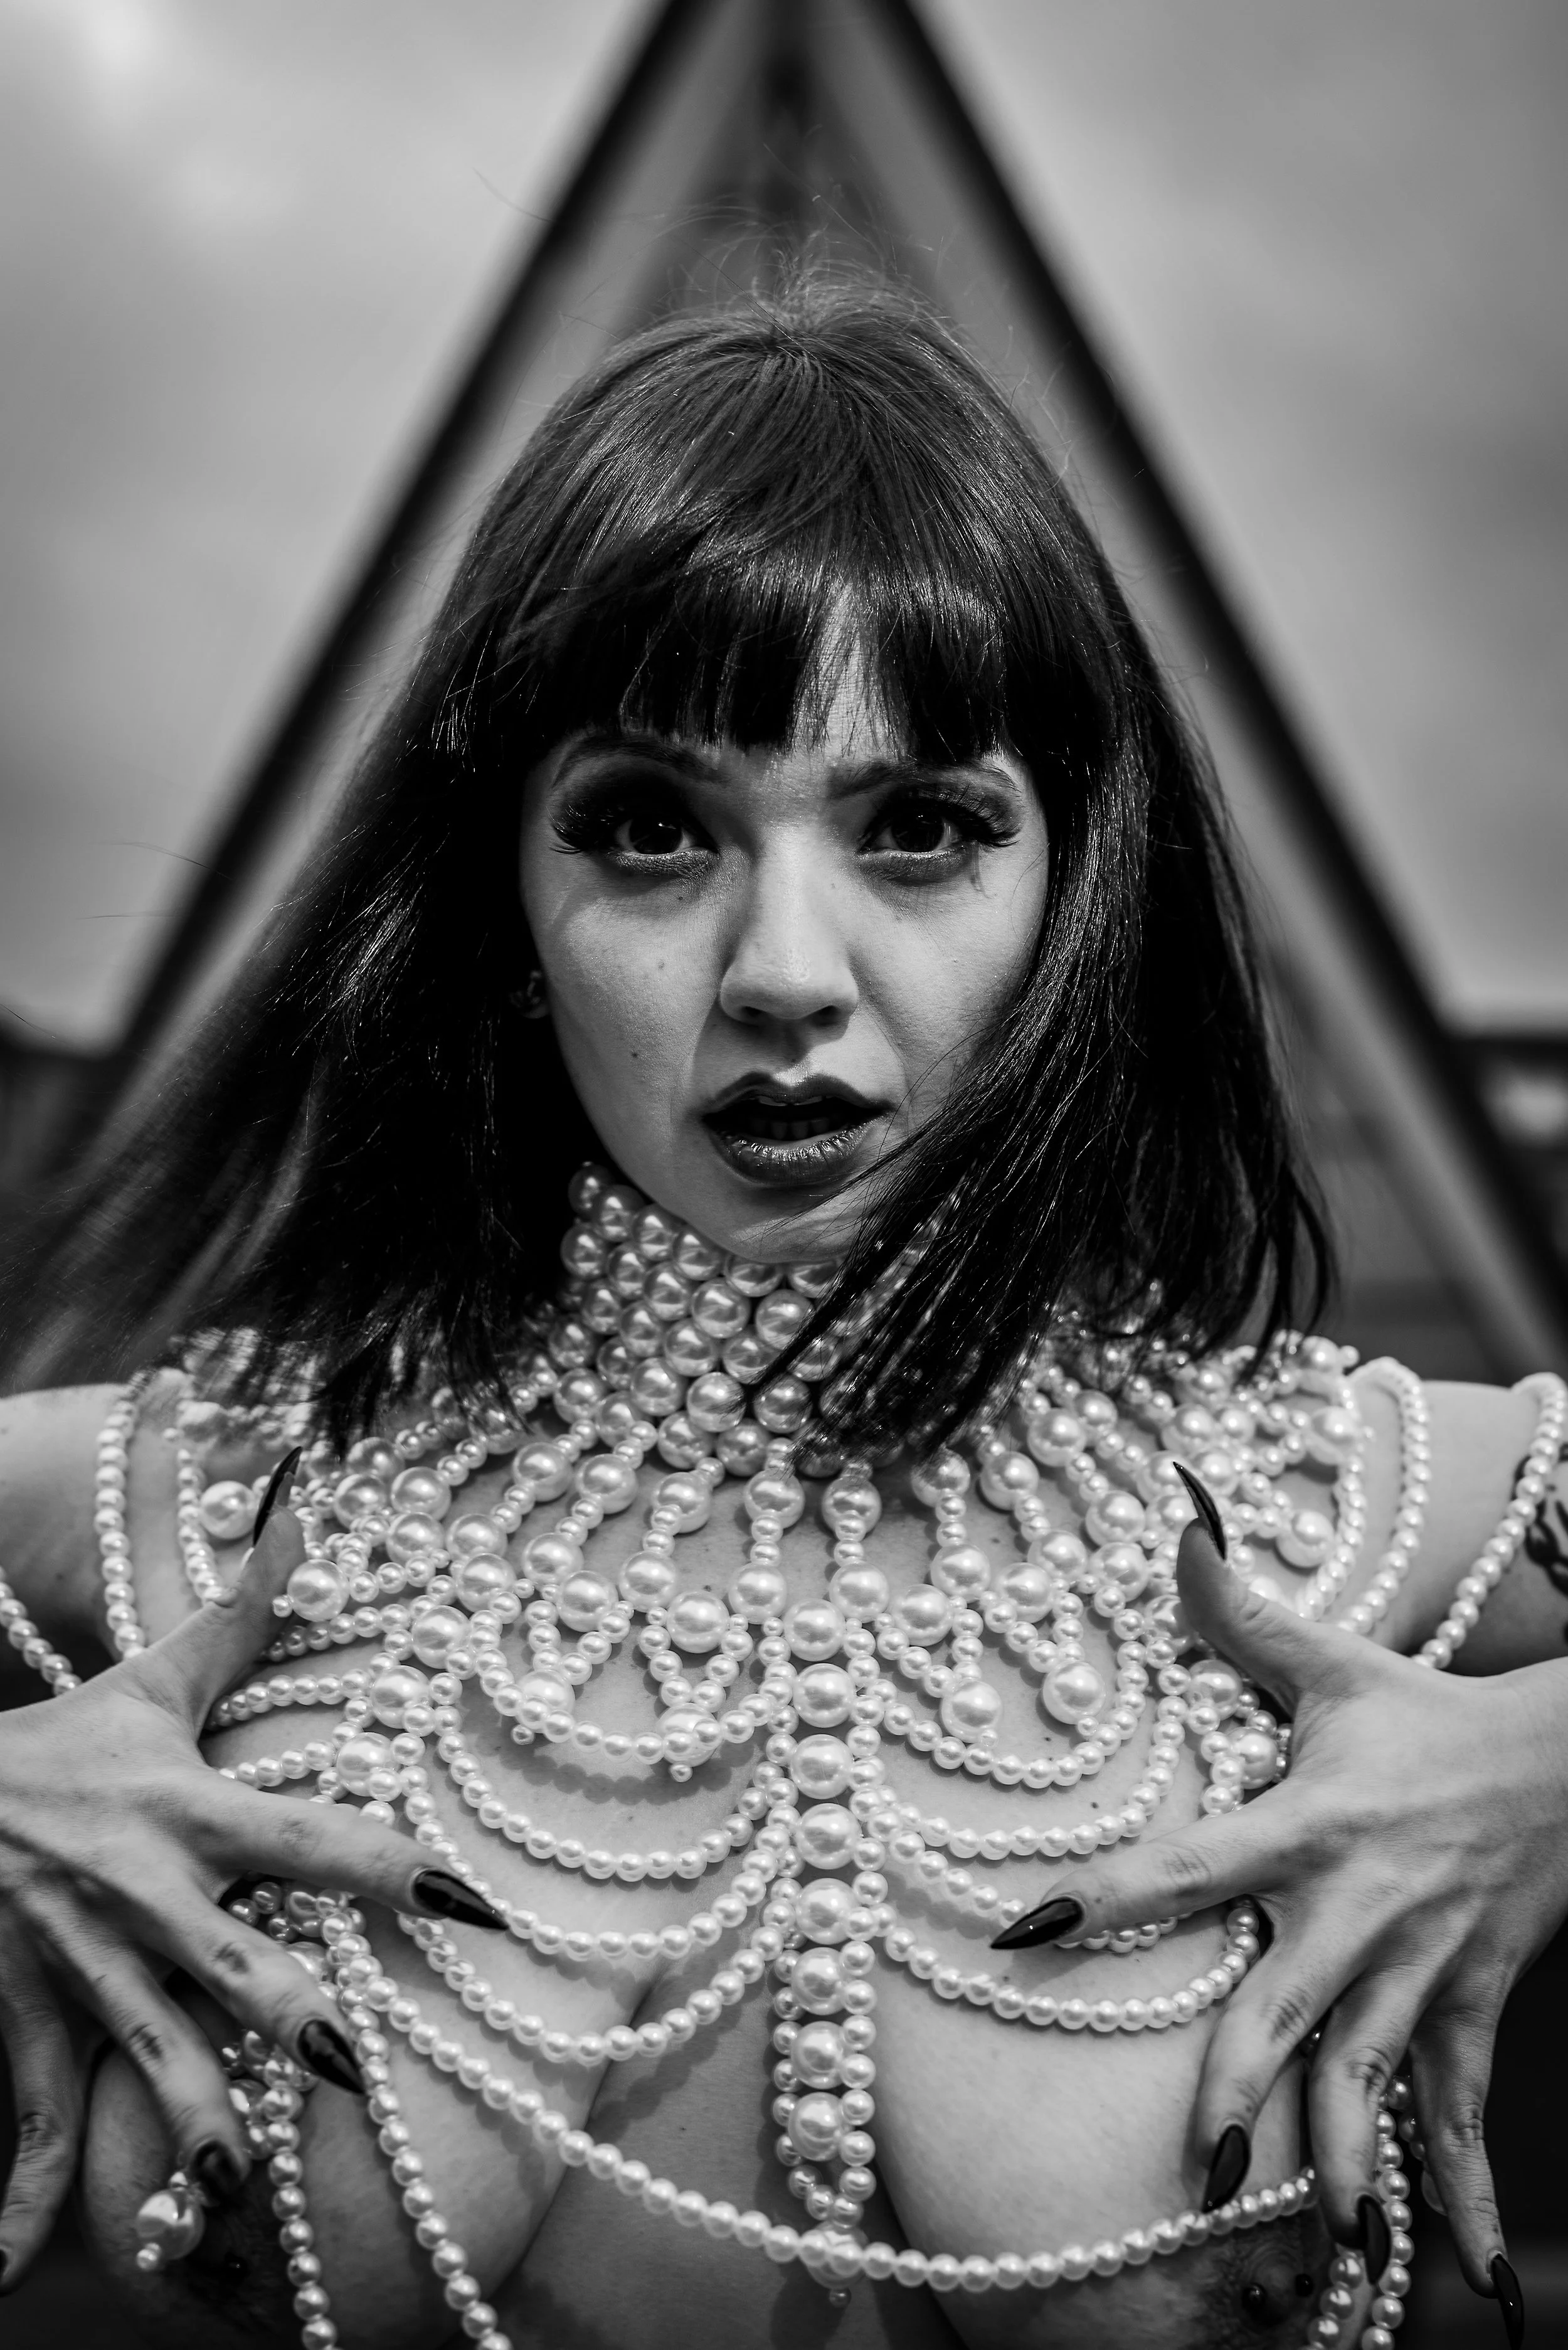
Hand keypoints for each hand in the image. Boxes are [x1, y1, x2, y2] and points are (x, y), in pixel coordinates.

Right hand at [0, 1462, 491, 2289]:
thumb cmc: (60, 1742)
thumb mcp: (148, 1682)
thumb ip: (239, 1614)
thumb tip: (301, 1511)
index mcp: (186, 1813)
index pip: (310, 1838)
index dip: (390, 1867)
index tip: (471, 1903)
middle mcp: (140, 1894)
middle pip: (221, 1960)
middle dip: (278, 2013)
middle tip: (346, 2062)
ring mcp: (76, 1963)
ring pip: (138, 2056)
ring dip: (182, 2130)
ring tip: (233, 2202)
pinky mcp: (24, 2016)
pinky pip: (27, 2118)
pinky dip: (14, 2204)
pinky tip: (9, 2276)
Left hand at [998, 1518, 1567, 2301]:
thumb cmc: (1427, 1717)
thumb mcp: (1334, 1663)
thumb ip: (1237, 1608)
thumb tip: (1179, 1516)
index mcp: (1308, 1824)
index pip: (1190, 1862)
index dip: (1112, 1893)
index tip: (1031, 1929)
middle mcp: (1358, 1908)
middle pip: (1288, 2006)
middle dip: (1244, 2085)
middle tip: (1201, 2163)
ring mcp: (1419, 1968)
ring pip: (1374, 2077)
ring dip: (1348, 2158)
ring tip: (1321, 2236)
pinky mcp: (1469, 2005)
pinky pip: (1462, 2112)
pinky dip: (1463, 2197)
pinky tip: (1461, 2277)